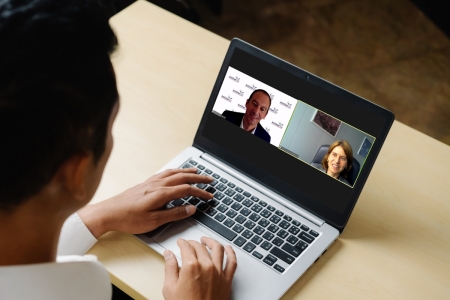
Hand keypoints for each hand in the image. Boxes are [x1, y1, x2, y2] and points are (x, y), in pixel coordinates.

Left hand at [78, 168, 212, 237]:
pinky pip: (164, 173)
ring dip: (186, 171)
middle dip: (198, 178)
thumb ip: (174, 213)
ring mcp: (150, 182)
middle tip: (209, 180)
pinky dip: (174, 171)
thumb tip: (191, 208)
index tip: (209, 196)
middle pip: (182, 177)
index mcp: (161, 193)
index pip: (186, 189)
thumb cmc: (128, 218)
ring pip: (173, 173)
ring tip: (196, 172)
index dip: (200, 192)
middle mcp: (157, 185)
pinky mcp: (145, 183)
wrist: (108, 213)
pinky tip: (174, 173)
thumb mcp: (154, 221)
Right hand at [163, 237, 236, 299]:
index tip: (180, 242)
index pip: (187, 247)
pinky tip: (228, 248)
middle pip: (200, 247)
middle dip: (193, 242)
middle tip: (189, 243)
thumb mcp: (170, 288)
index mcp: (191, 266)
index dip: (182, 242)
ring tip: (206, 240)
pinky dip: (230, 252)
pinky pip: (232, 261)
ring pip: (218, 249)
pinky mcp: (227, 280)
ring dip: (211, 241)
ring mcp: (219, 272)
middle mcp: (207, 266)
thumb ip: (169, 268)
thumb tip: (168, 255)